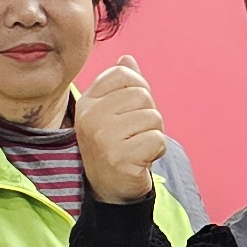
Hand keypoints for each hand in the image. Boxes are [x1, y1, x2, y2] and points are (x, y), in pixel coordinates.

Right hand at [76, 58, 171, 204]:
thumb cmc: (115, 145)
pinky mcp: (120, 157)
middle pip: (143, 95)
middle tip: (134, 133)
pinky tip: (141, 158)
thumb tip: (128, 59)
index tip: (131, 108)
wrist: (110, 188)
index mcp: (88, 102)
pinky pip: (158, 139)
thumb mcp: (112, 112)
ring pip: (154, 117)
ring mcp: (103, 137)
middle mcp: (91, 117)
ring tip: (136, 146)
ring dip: (153, 133)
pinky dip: (157, 150)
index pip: (123, 73)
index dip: (139, 87)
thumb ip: (121, 85)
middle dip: (148, 115)